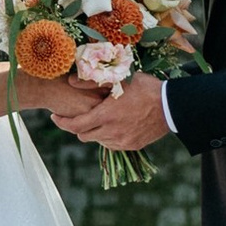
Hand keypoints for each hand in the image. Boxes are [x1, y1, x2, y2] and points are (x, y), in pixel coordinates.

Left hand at [49, 79, 168, 152]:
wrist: (171, 107)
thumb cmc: (145, 88)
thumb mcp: (119, 79)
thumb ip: (93, 82)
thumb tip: (71, 81)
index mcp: (106, 115)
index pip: (75, 125)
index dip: (62, 122)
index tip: (55, 116)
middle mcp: (111, 132)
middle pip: (83, 135)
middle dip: (77, 126)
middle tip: (77, 115)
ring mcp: (122, 142)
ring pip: (98, 140)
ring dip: (94, 131)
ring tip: (99, 117)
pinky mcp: (132, 146)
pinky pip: (111, 144)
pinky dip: (107, 136)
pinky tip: (113, 124)